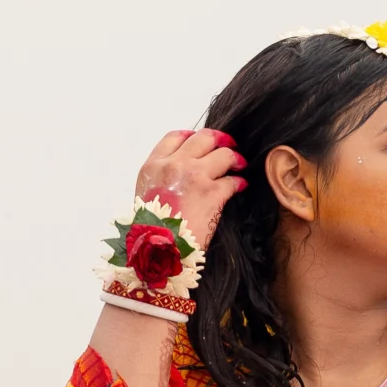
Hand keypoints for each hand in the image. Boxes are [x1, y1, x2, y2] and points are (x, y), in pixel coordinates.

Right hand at [132, 128, 246, 247]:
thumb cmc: (150, 228)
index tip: (202, 142)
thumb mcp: (147, 193)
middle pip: (204, 138)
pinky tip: (240, 186)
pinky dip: (239, 182)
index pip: (176, 136)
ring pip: (224, 154)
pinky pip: (233, 180)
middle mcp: (175, 165)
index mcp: (154, 165)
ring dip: (234, 158)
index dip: (193, 136)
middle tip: (229, 146)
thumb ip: (163, 176)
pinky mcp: (213, 193)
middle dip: (221, 140)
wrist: (158, 250)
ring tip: (239, 165)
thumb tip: (183, 171)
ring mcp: (195, 177)